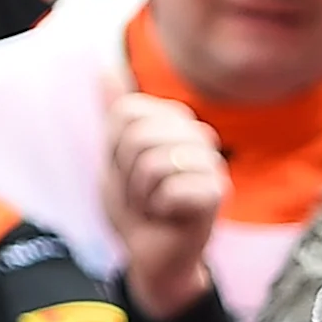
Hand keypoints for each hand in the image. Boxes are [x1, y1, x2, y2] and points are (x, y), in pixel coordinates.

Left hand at [101, 90, 222, 321]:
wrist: (151, 255)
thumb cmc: (138, 207)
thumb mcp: (116, 157)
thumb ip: (116, 113)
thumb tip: (104, 66)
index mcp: (176, 121)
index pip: (127, 113)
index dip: (115, 149)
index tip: (128, 172)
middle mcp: (199, 136)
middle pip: (139, 137)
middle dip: (127, 174)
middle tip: (141, 194)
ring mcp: (212, 164)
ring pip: (153, 164)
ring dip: (141, 195)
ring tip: (153, 206)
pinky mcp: (217, 193)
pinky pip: (171, 190)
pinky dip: (158, 210)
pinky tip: (169, 218)